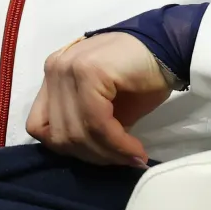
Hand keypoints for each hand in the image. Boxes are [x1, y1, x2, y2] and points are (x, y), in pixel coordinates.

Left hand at [26, 32, 171, 167]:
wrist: (171, 48)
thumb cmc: (141, 77)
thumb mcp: (107, 108)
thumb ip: (86, 126)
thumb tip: (87, 156)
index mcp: (53, 77)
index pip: (39, 126)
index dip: (68, 150)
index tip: (100, 157)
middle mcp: (54, 69)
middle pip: (58, 134)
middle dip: (93, 156)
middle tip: (122, 160)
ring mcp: (68, 67)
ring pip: (76, 132)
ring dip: (107, 153)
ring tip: (131, 156)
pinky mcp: (89, 71)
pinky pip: (96, 122)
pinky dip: (116, 143)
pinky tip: (135, 148)